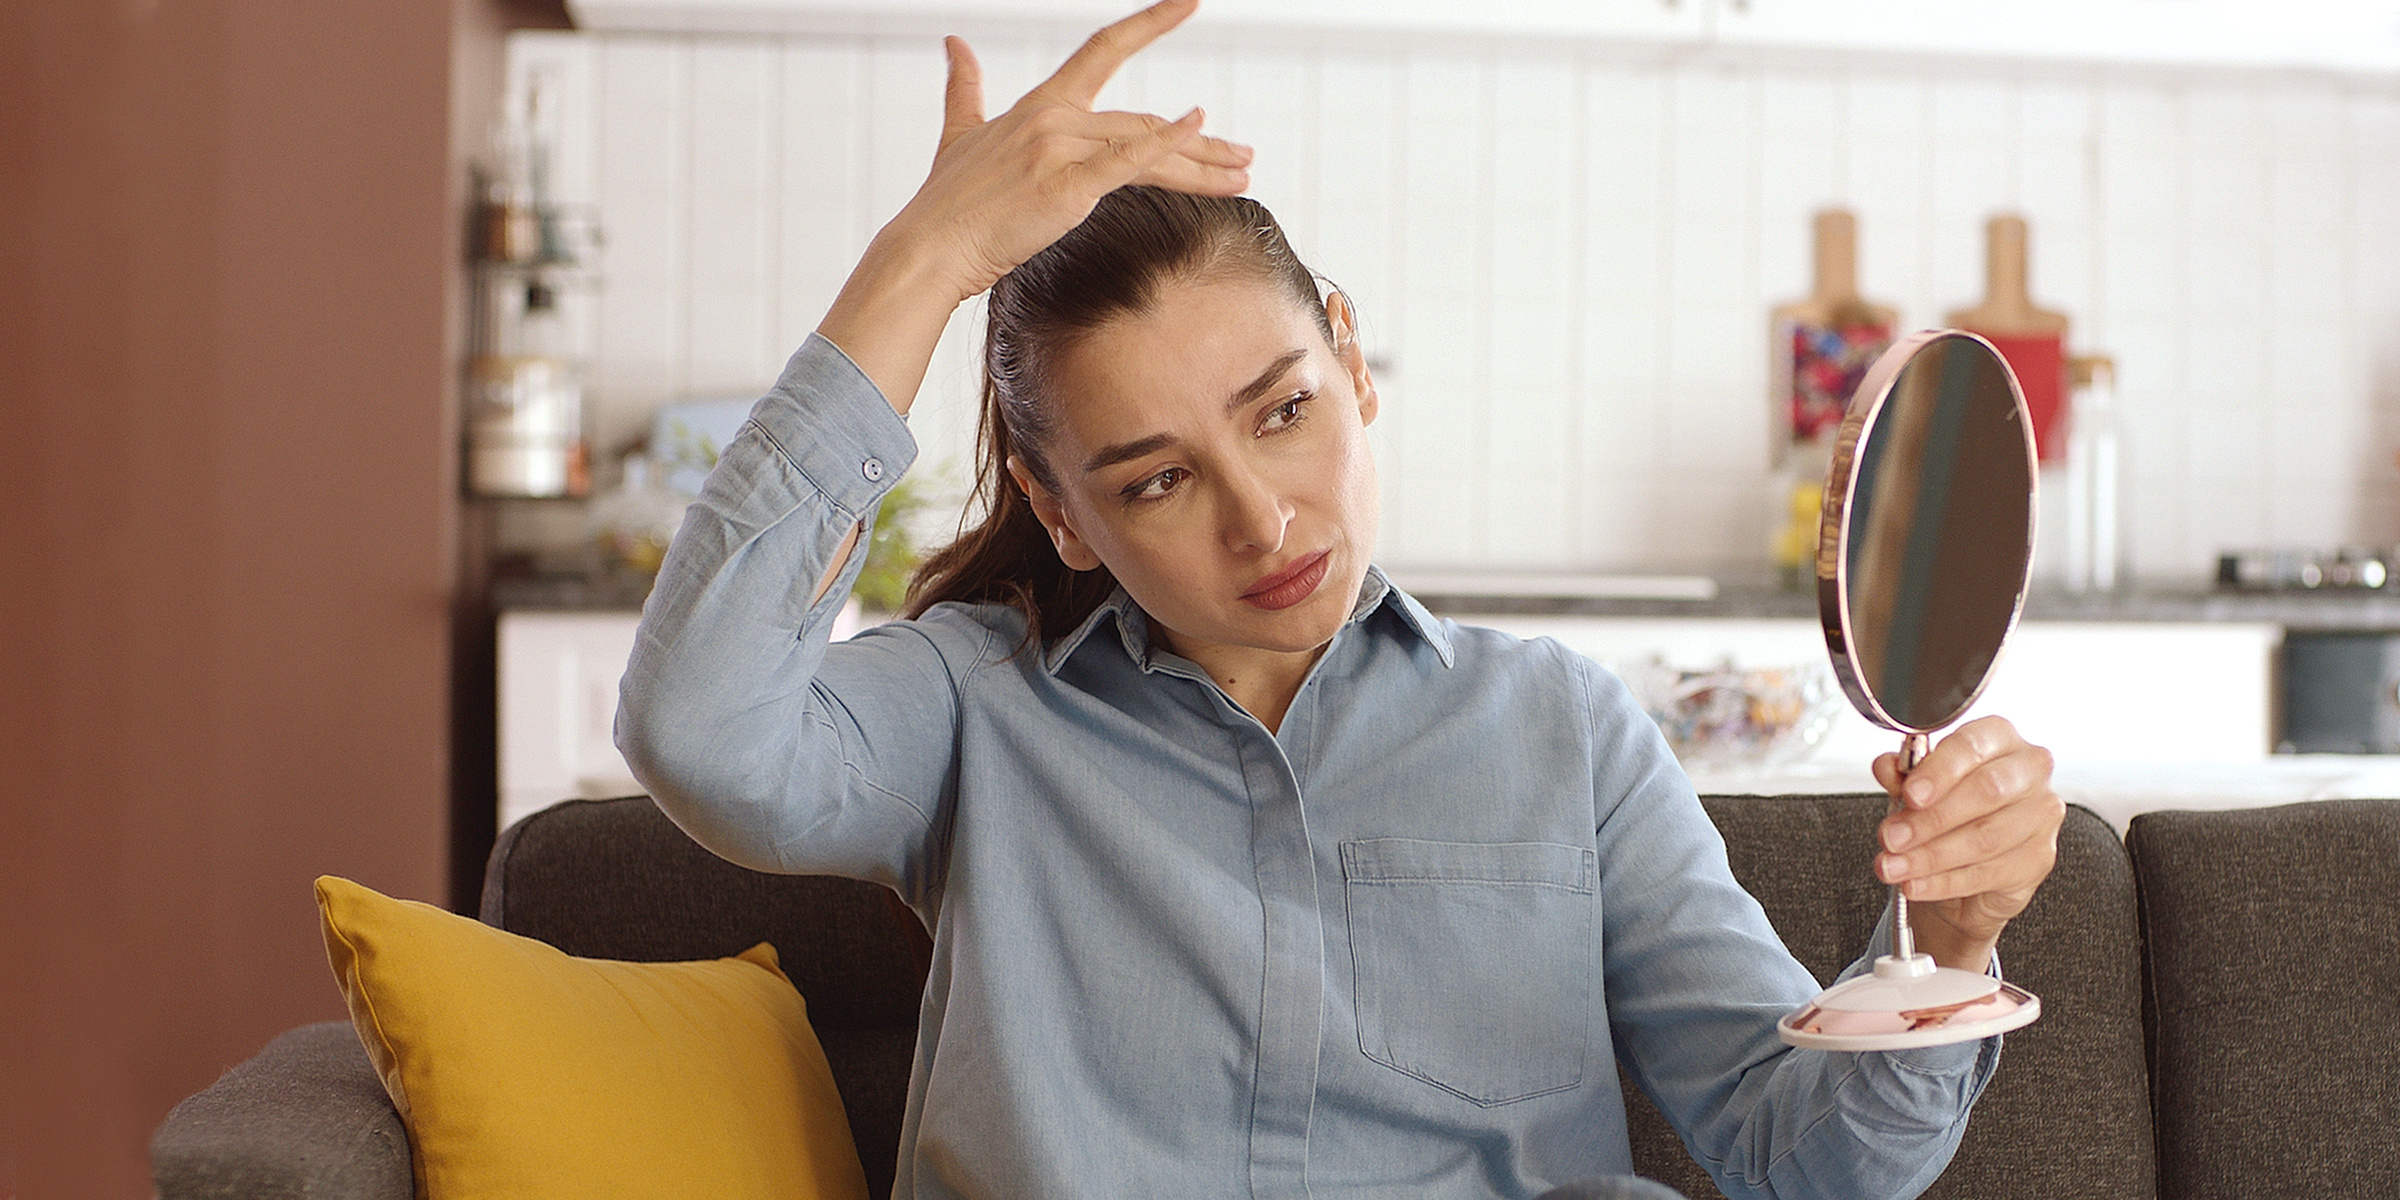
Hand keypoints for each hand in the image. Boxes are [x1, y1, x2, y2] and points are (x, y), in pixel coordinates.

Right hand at [817, 0, 1252, 411]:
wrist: (930, 246)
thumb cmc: (947, 202)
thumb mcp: (959, 133)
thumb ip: (964, 86)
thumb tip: (955, 43)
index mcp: (1040, 104)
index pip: (1103, 48)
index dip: (1150, 22)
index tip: (1189, 2)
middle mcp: (1057, 117)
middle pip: (1148, 120)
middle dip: (1203, 142)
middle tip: (1245, 154)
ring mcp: (1063, 149)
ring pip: (1150, 146)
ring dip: (1204, 162)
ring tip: (1244, 171)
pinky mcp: (1068, 186)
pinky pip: (1130, 160)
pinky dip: (1169, 144)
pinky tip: (1200, 132)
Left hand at [1869, 715, 2063, 971]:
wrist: (1970, 862)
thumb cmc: (1949, 810)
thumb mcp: (1918, 787)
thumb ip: (1903, 775)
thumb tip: (1886, 766)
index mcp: (1999, 738)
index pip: (1973, 745)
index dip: (1940, 771)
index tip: (1910, 794)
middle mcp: (2029, 770)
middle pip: (1987, 791)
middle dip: (1932, 819)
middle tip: (1892, 837)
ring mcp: (2041, 815)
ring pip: (1985, 837)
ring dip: (1930, 856)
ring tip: (1892, 867)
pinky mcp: (2040, 858)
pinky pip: (1988, 873)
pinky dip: (1944, 882)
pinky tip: (1916, 884)